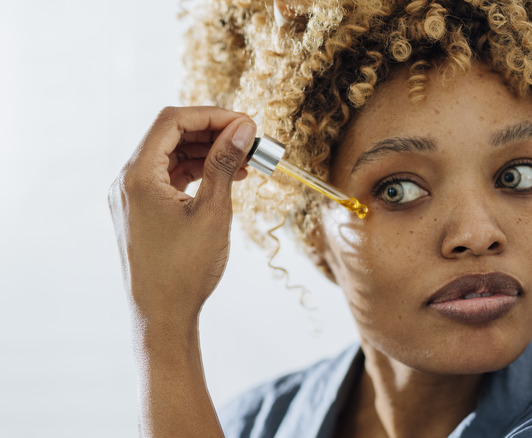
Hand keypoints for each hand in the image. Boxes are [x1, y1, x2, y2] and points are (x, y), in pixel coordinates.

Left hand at [109, 106, 256, 333]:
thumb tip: (242, 128)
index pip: (173, 121)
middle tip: (249, 141)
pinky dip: (197, 172)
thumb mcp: (213, 211)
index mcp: (138, 175)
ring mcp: (132, 197)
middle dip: (212, 133)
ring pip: (171, 156)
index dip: (212, 115)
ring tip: (244, 163)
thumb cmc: (184, 270)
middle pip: (170, 135)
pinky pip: (169, 178)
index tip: (246, 124)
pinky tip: (226, 179)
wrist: (162, 316)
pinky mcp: (142, 211)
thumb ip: (225, 164)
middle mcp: (128, 181)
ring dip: (207, 153)